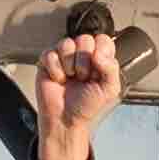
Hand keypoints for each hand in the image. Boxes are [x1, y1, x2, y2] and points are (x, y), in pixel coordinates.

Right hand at [24, 21, 125, 159]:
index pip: (103, 39)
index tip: (98, 70)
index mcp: (99, 58)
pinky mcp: (47, 61)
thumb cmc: (87, 106)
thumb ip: (111, 68)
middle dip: (84, 62)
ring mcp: (64, 56)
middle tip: (83, 78)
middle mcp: (82, 54)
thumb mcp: (109, 89)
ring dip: (69, 66)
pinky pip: (50, 53)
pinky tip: (58, 80)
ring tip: (70, 79)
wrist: (65, 120)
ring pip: (66, 43)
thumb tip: (98, 53)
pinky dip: (55, 70)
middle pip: (84, 39)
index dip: (100, 52)